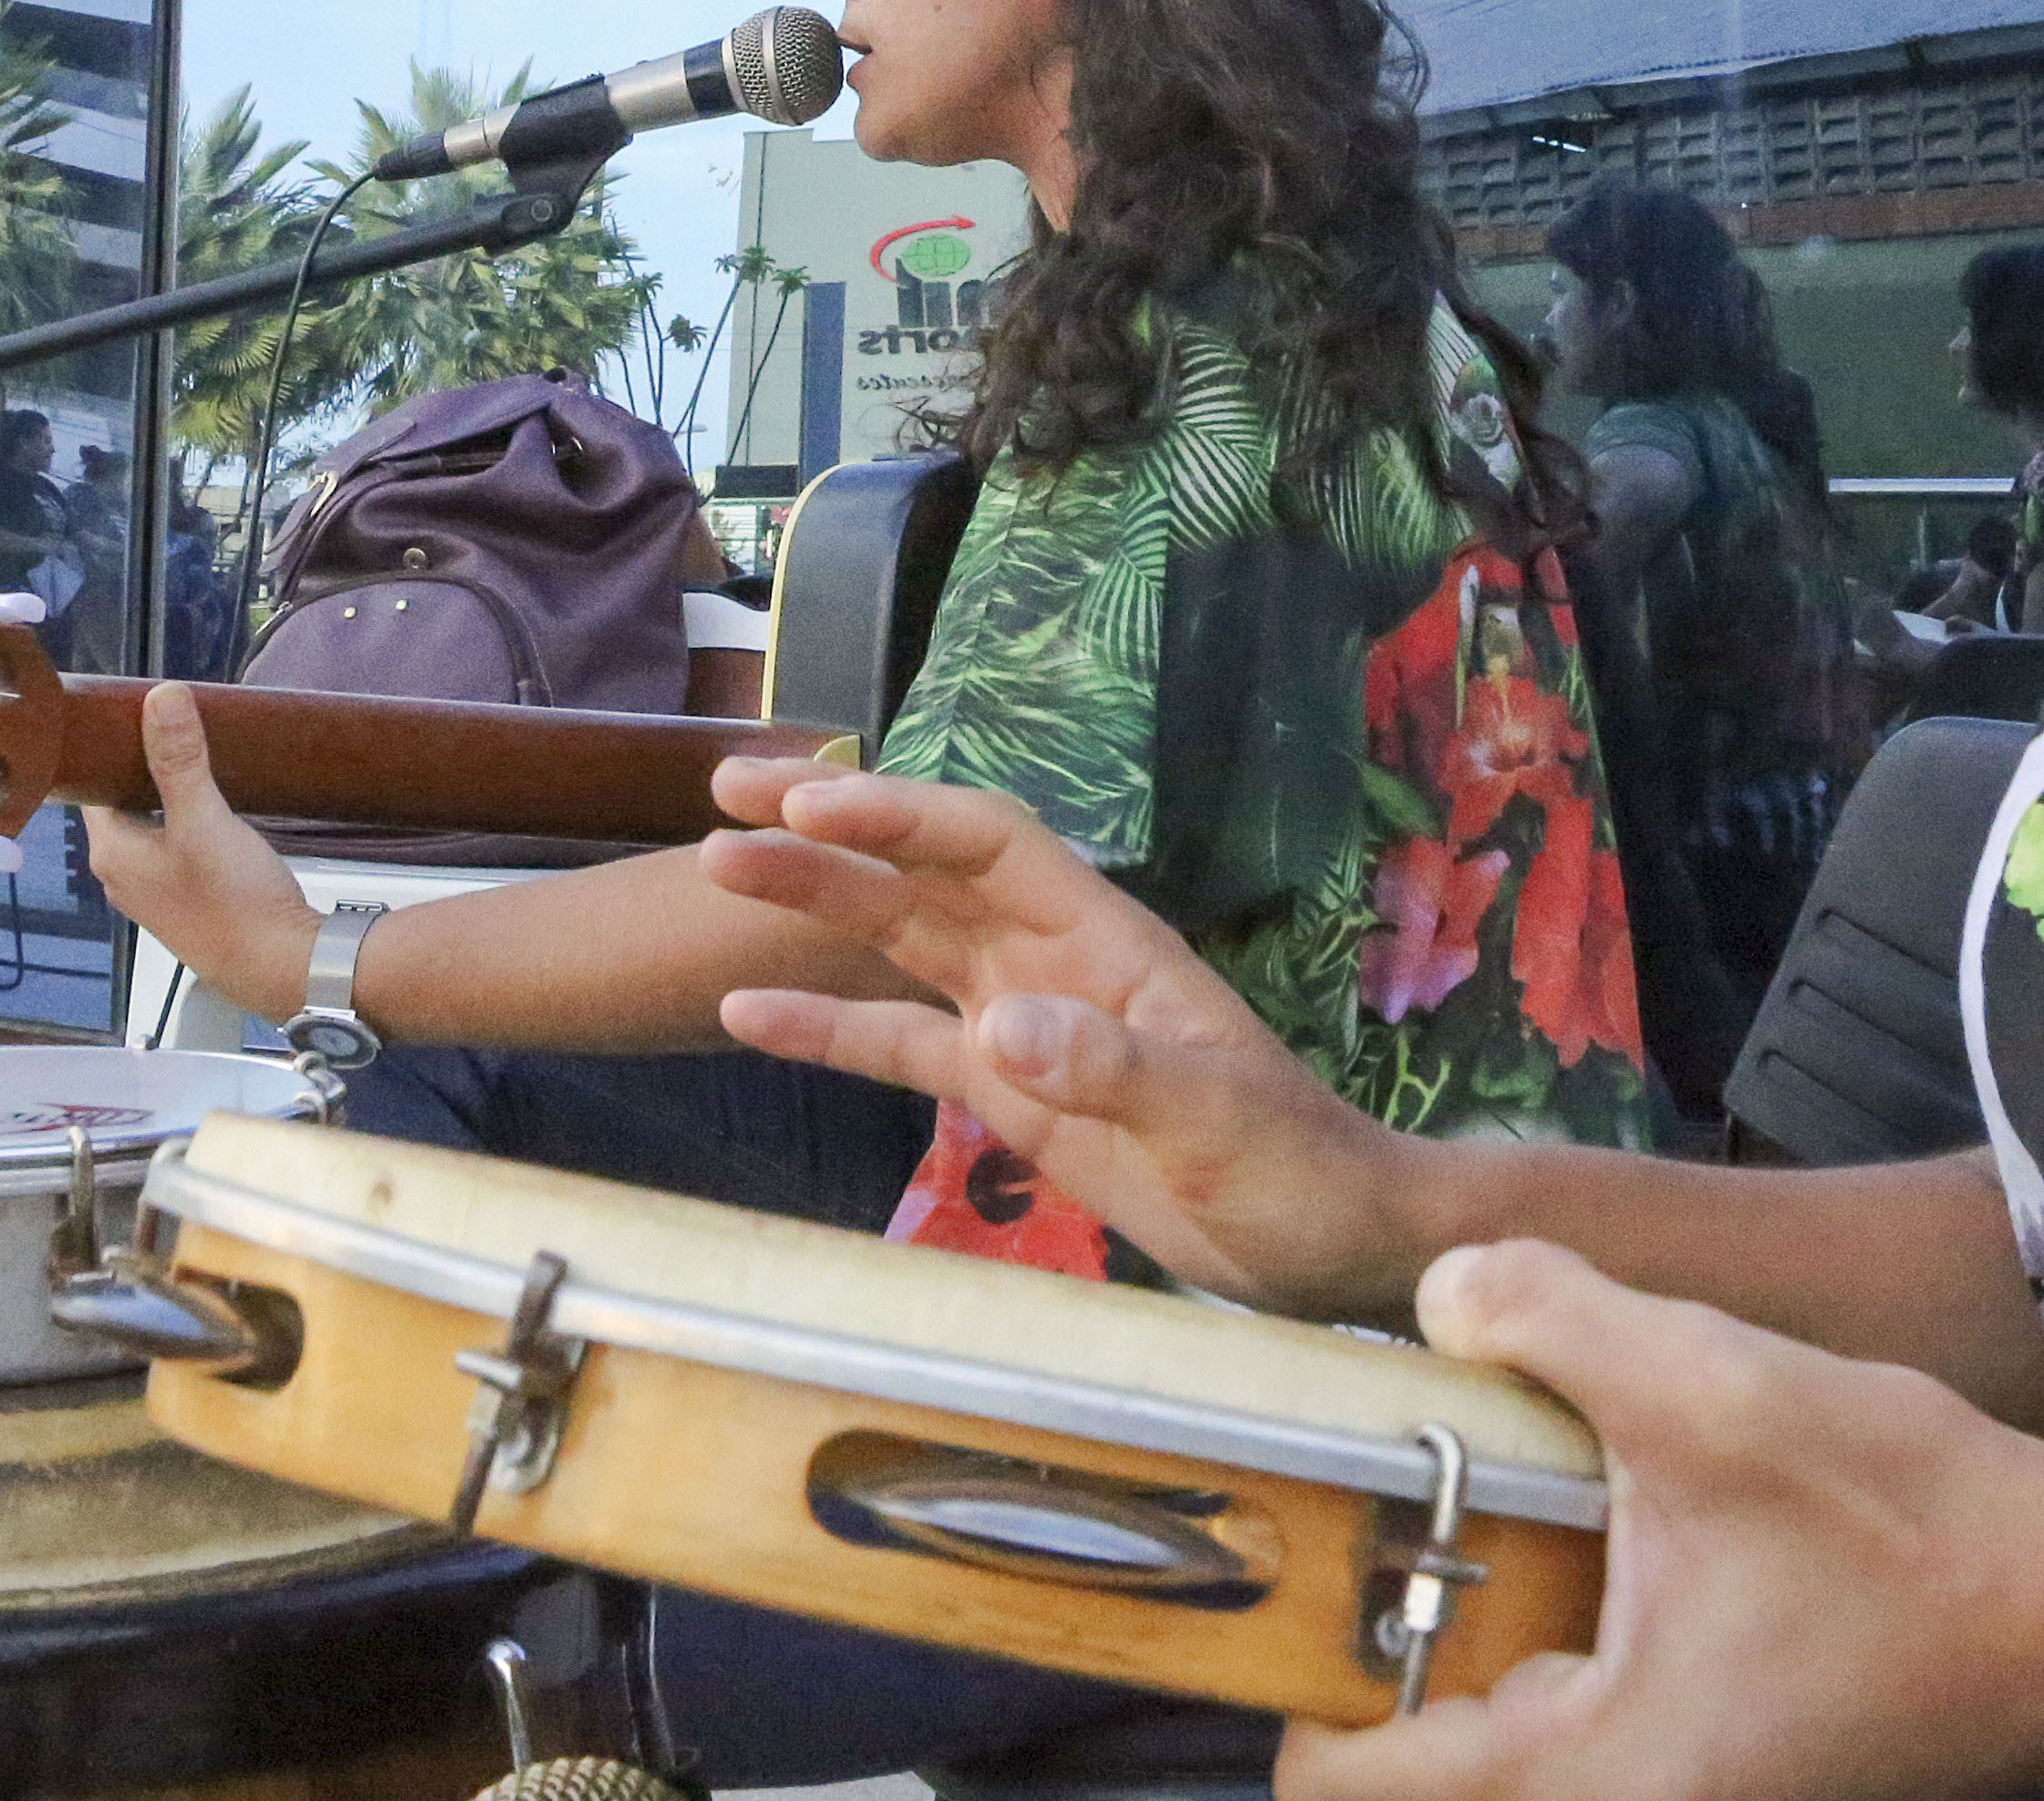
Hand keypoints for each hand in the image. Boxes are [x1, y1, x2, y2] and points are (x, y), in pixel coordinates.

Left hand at [72, 683, 322, 1022]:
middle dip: (143, 765)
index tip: (131, 710)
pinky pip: (173, 846)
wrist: (280, 966)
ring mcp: (154, 892)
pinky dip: (185, 820)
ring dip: (167, 794)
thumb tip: (161, 694)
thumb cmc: (232, 898)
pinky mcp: (186, 901)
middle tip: (171, 721)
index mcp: (111, 853)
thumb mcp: (205, 818)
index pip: (90, 786)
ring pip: (149, 826)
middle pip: (121, 804)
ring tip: (195, 752)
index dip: (107, 748)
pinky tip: (214, 804)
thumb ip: (179, 757)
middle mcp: (122, 875)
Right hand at [699, 758, 1419, 1318]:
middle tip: (726, 801)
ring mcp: (1025, 1028)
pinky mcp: (1008, 1097)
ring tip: (716, 873)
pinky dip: (826, 1030)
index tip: (811, 806)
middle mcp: (1052, 963)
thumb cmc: (1293, 1168)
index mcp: (1106, 942)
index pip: (989, 845)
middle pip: (926, 875)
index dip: (900, 816)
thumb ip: (1112, 1069)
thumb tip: (1001, 1026)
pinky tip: (745, 1017)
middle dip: (831, 833)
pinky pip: (903, 1047)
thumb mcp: (1214, 1121)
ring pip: (902, 944)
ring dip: (816, 907)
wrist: (1327, 1241)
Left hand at [1284, 1242, 2043, 1800]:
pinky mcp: (1705, 1760)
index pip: (1342, 1785)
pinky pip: (1567, 1709)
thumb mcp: (1720, 1388)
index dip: (1288, 1671)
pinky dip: (1544, 1624)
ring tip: (1482, 1485)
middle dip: (1378, 1623)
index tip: (1292, 1543)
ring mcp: (1665, 1795)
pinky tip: (1589, 1514)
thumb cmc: (1927, 1532)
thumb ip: (1555, 1321)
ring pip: (1487, 1731)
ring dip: (1466, 1616)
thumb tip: (1441, 1290)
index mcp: (1591, 1778)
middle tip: (1385, 1486)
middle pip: (1404, 1757)